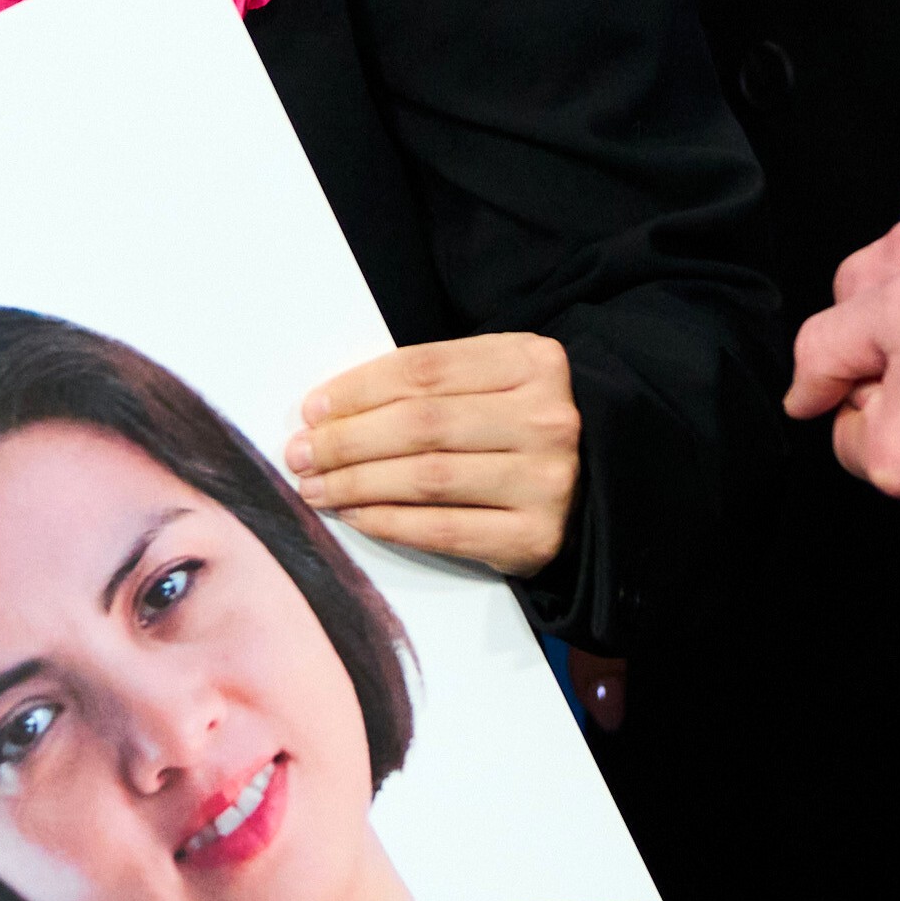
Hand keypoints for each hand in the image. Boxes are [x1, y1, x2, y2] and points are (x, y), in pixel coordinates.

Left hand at [288, 333, 580, 575]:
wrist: (600, 489)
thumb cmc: (521, 428)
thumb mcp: (495, 382)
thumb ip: (433, 385)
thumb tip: (330, 409)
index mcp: (533, 362)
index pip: (425, 370)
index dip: (358, 388)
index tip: (312, 408)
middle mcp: (546, 419)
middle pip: (421, 424)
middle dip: (346, 440)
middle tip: (299, 453)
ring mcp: (547, 481)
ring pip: (426, 478)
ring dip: (356, 483)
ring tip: (314, 486)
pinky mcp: (536, 538)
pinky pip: (443, 529)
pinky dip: (389, 523)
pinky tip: (355, 516)